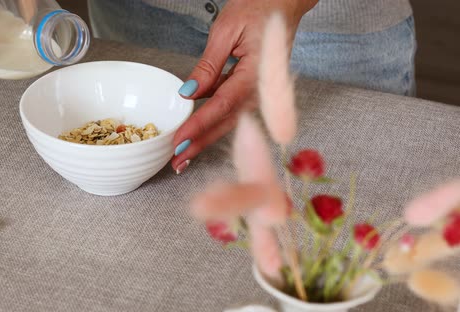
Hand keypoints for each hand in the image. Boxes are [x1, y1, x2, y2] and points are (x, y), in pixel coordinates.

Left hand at [170, 0, 316, 172]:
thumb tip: (189, 92)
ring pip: (229, 121)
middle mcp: (261, 89)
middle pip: (226, 123)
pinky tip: (198, 133)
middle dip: (200, 144)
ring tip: (184, 155)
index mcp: (256, 74)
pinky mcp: (255, 90)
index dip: (198, 126)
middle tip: (177, 162)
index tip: (179, 142)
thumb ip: (209, 64)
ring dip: (206, 139)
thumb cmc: (259, 8)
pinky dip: (214, 123)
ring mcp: (260, 92)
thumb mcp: (226, 31)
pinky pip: (233, 110)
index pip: (221, 106)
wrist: (286, 3)